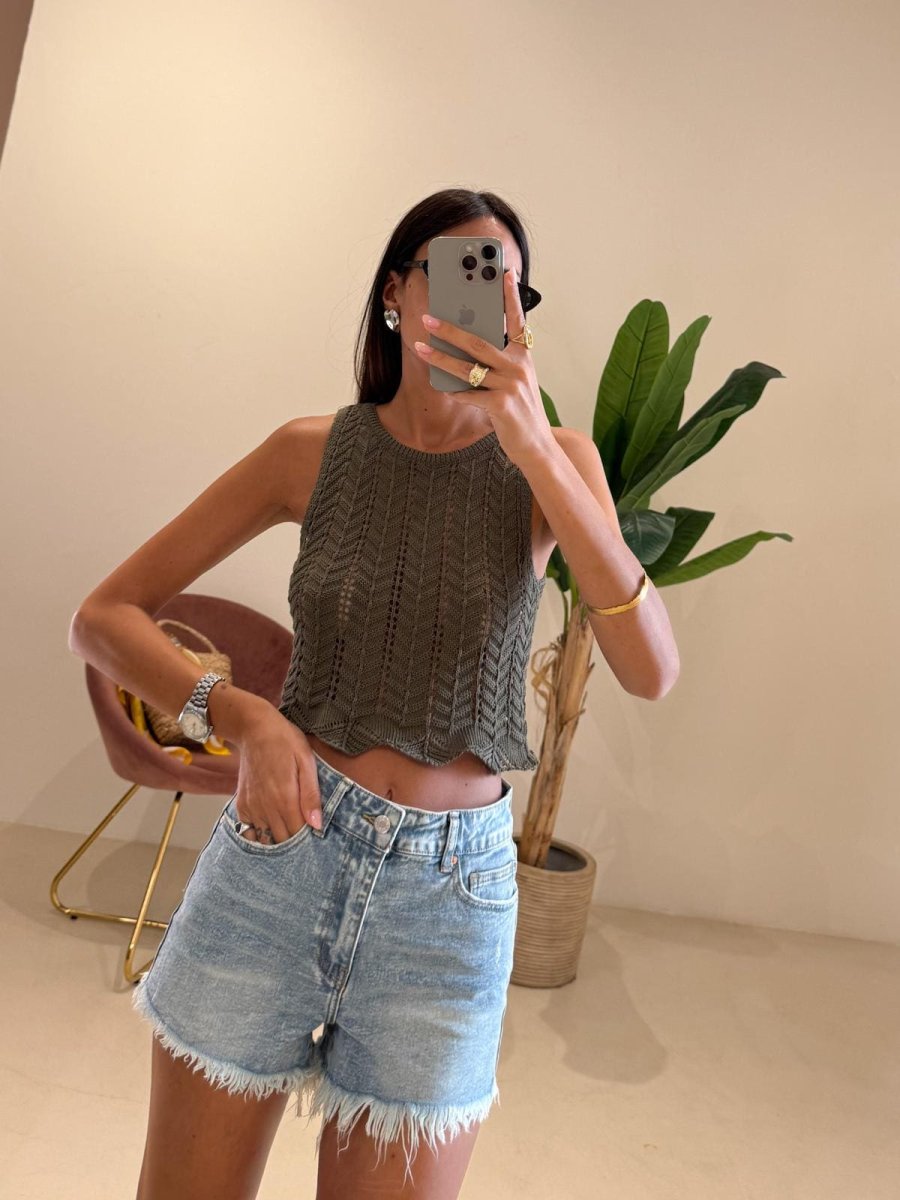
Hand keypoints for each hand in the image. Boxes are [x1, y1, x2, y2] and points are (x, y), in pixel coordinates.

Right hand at [230, 709, 321, 843]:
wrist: (254, 729)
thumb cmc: (285, 742)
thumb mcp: (306, 762)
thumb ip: (311, 795)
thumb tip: (317, 825)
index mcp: (285, 798)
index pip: (298, 834)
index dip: (309, 840)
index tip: (317, 838)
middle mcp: (266, 807)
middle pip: (282, 840)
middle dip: (295, 843)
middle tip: (306, 840)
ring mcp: (251, 807)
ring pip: (265, 839)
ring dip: (278, 841)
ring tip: (290, 835)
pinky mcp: (241, 804)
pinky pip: (248, 831)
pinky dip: (259, 836)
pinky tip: (271, 830)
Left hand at [413, 265, 555, 467]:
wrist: (536, 446)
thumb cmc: (520, 411)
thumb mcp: (515, 381)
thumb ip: (498, 362)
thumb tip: (464, 347)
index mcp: (523, 356)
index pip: (517, 320)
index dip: (511, 295)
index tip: (504, 270)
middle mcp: (518, 366)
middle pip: (479, 341)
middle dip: (450, 329)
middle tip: (429, 318)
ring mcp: (511, 385)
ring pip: (468, 367)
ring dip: (440, 357)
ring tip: (421, 347)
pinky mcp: (502, 405)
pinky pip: (469, 394)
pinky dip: (453, 390)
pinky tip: (440, 386)